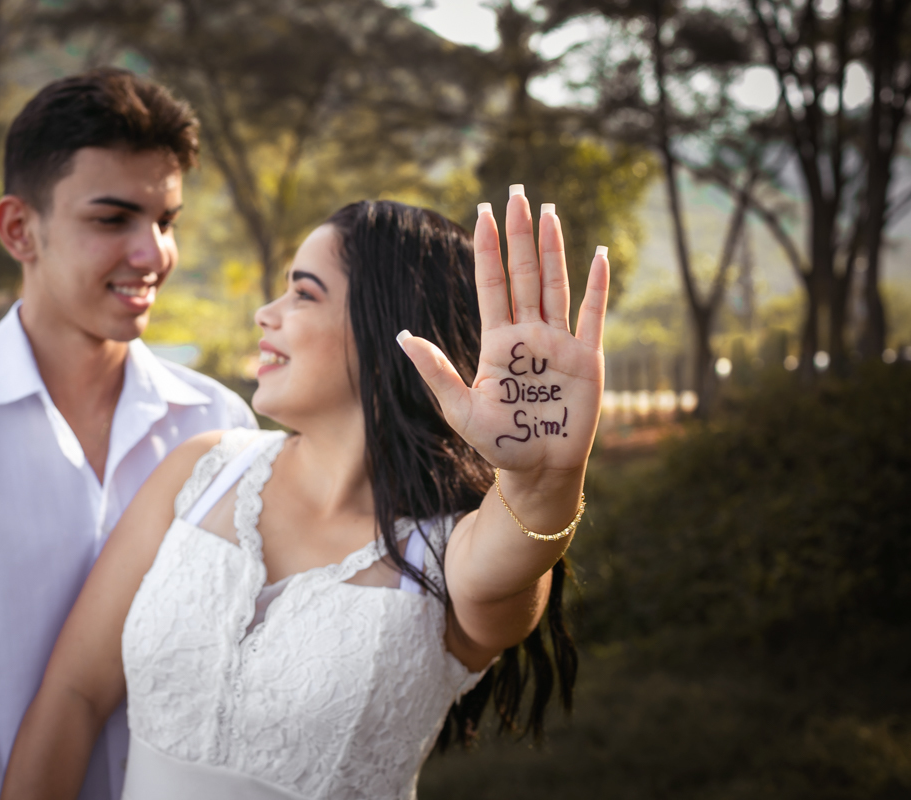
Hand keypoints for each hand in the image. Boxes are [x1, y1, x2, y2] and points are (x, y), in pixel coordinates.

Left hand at [399, 189, 606, 478]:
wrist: (536, 470)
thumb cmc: (497, 444)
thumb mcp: (459, 407)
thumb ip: (435, 370)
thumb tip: (401, 336)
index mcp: (498, 342)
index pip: (491, 284)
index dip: (488, 248)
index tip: (483, 213)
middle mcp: (529, 335)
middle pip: (523, 273)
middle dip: (520, 233)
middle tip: (516, 192)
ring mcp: (559, 344)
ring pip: (555, 284)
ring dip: (553, 247)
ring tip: (549, 211)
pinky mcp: (586, 359)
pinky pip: (593, 315)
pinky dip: (597, 285)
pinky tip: (598, 254)